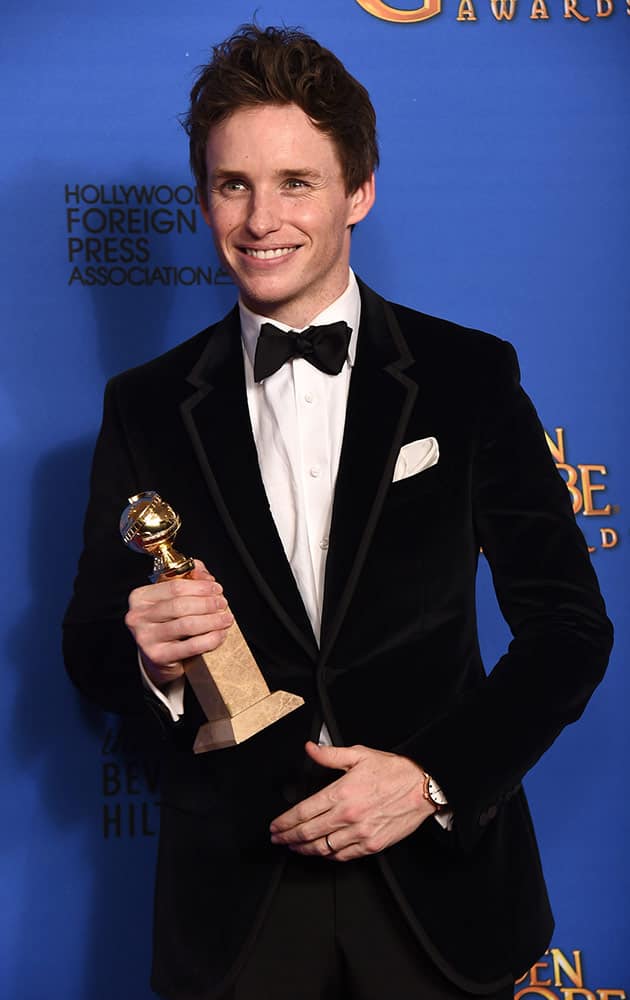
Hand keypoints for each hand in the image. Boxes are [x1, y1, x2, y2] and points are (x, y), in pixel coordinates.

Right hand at [125, 559, 233, 686]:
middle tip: (223, 604)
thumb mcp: (173, 598)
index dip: (200, 587)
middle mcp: (138, 616)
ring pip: (187, 625)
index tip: (217, 589)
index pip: (174, 586)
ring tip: (226, 618)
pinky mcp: (158, 656)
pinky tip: (220, 635)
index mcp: (141, 596)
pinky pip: (190, 646)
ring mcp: (146, 637)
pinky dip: (210, 639)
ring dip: (212, 620)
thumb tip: (206, 576)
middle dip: (207, 603)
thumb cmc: (166, 623)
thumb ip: (190, 578)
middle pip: (181, 605)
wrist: (157, 656)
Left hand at [269, 741, 434, 861]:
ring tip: (295, 847)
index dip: (285, 822)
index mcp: (341, 792)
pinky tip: (322, 852)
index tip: (276, 826)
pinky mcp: (372, 845)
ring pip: (323, 848)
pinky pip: (343, 856)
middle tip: (278, 839)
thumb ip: (330, 754)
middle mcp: (348, 815)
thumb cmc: (393, 770)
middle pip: (308, 833)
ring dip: (304, 849)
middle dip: (288, 838)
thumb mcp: (359, 754)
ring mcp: (360, 833)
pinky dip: (328, 856)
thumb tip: (310, 749)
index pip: (303, 812)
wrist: (422, 787)